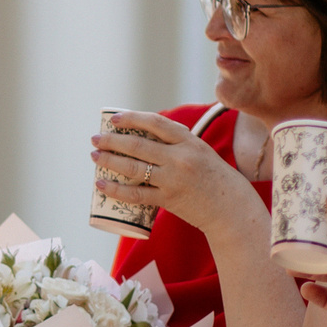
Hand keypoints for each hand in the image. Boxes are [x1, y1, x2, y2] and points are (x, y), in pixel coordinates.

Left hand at [92, 110, 266, 236]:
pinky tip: (101, 183)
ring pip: (133, 168)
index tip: (114, 119)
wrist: (231, 207)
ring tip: (95, 156)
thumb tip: (141, 131)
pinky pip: (136, 194)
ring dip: (109, 161)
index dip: (132, 118)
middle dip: (112, 140)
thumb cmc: (213, 177)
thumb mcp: (199, 150)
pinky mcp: (168, 200)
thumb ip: (176, 141)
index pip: (155, 123)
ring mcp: (173, 179)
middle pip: (138, 145)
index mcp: (189, 141)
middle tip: (95, 139)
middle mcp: (180, 158)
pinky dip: (116, 189)